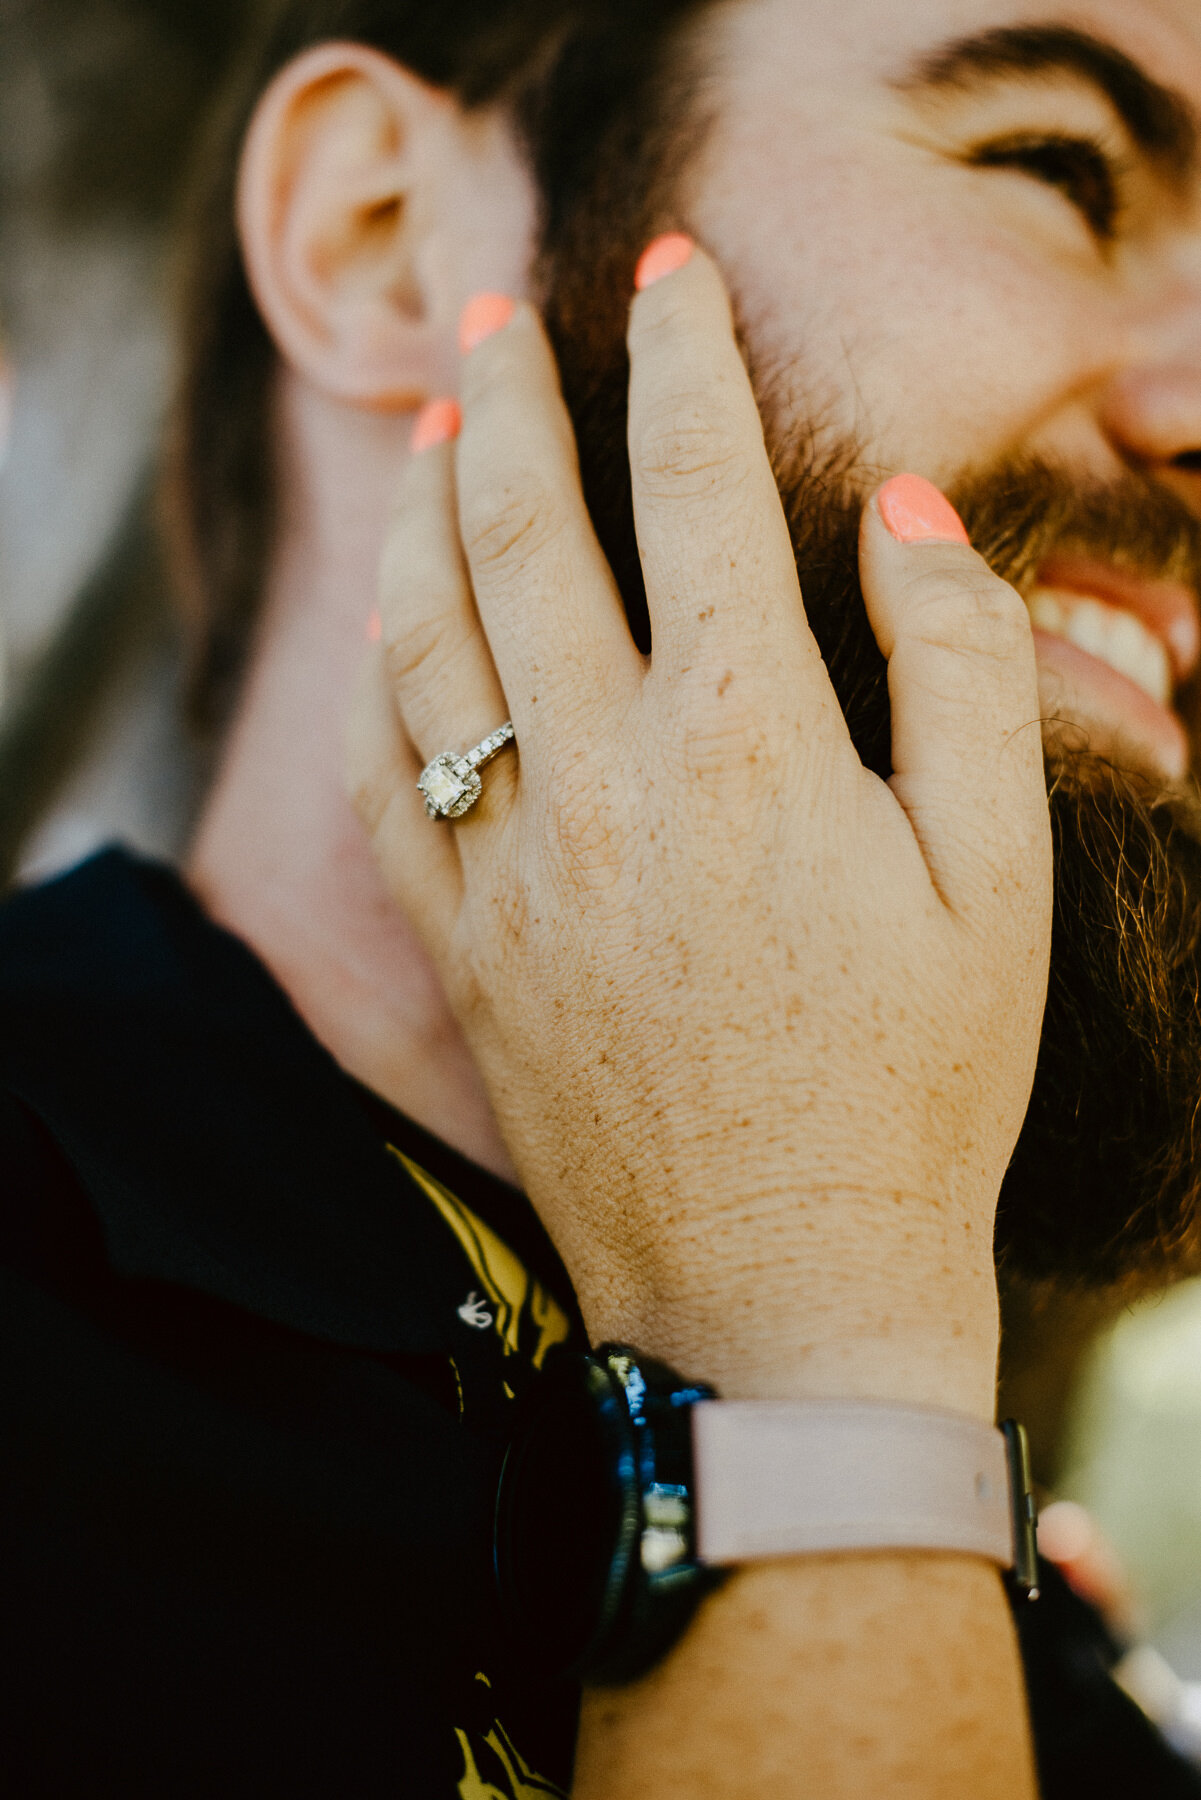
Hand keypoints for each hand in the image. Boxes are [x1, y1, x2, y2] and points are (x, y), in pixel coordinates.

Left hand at [347, 245, 1051, 1419]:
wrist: (784, 1283)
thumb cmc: (917, 1087)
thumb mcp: (995, 874)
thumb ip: (958, 670)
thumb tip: (898, 515)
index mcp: (749, 742)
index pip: (696, 488)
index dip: (682, 356)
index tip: (669, 272)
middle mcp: (606, 780)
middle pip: (526, 530)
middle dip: (508, 396)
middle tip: (492, 311)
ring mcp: (513, 863)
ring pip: (428, 637)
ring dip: (421, 514)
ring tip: (429, 431)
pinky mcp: (464, 943)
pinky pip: (380, 777)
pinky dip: (374, 677)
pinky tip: (385, 626)